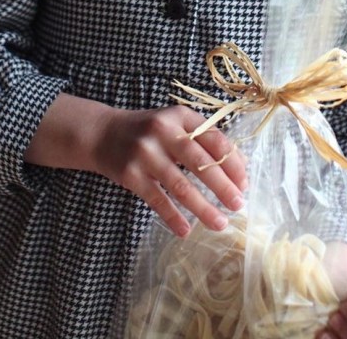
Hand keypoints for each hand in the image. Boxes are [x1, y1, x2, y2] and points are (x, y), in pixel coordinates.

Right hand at [92, 104, 247, 236]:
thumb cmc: (148, 132)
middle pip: (200, 162)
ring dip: (203, 207)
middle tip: (238, 205)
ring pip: (181, 185)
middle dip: (223, 186)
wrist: (101, 134)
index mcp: (179, 116)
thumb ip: (203, 138)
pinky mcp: (130, 175)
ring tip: (220, 223)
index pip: (214, 139)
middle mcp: (162, 131)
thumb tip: (239, 165)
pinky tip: (186, 230)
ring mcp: (145, 153)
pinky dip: (173, 217)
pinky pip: (157, 200)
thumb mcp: (174, 124)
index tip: (245, 183)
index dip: (232, 162)